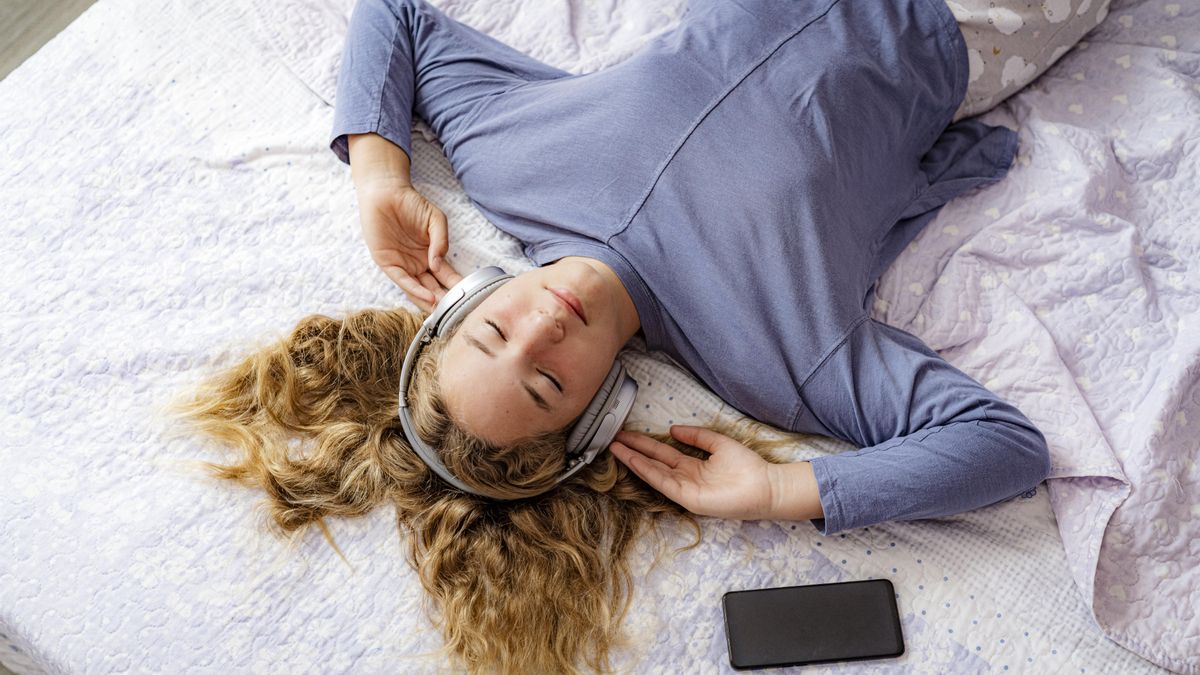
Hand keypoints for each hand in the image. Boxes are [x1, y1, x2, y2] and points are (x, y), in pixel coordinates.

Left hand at [356, 178, 462, 311]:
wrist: (385, 192)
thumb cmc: (411, 203)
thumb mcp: (435, 220)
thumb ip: (441, 241)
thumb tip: (439, 263)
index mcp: (431, 256)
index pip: (447, 277)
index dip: (457, 287)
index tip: (470, 298)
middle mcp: (417, 264)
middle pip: (434, 287)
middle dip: (445, 300)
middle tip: (458, 313)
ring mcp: (403, 265)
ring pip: (418, 289)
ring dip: (431, 301)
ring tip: (444, 311)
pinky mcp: (388, 263)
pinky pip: (403, 280)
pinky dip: (415, 290)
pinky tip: (428, 297)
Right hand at [609, 426, 775, 519]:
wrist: (766, 486)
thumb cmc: (747, 467)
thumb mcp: (718, 443)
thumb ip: (696, 436)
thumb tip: (672, 428)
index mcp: (692, 465)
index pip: (662, 453)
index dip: (644, 443)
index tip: (626, 433)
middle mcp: (685, 478)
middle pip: (653, 461)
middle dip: (632, 450)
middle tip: (611, 438)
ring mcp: (684, 489)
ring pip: (653, 472)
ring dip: (634, 460)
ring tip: (615, 447)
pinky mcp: (688, 498)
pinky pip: (663, 482)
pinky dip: (647, 471)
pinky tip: (634, 460)